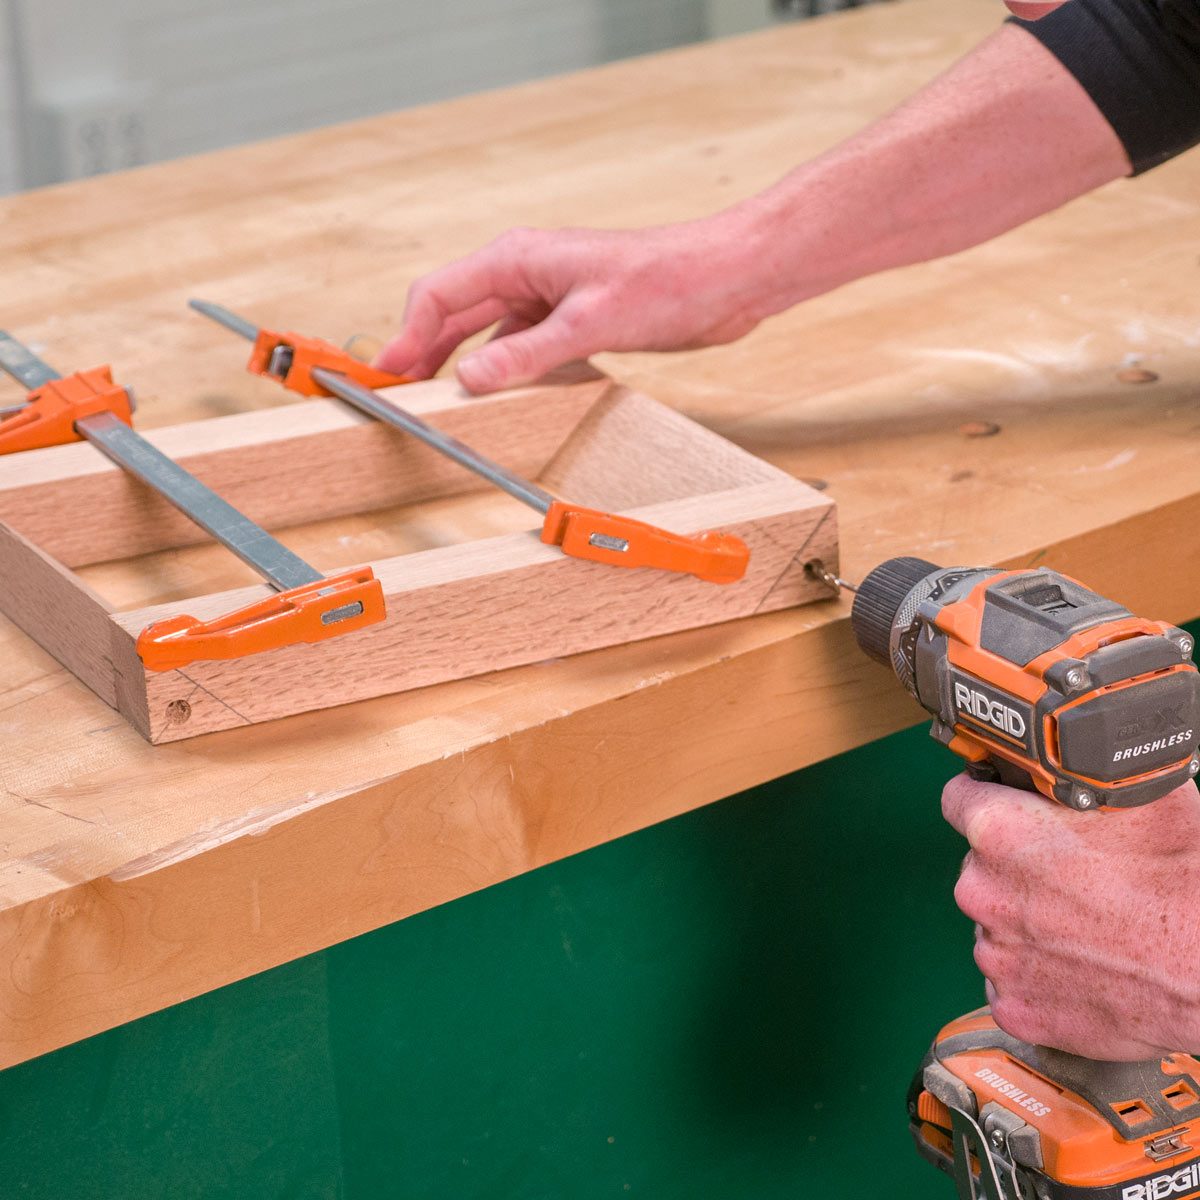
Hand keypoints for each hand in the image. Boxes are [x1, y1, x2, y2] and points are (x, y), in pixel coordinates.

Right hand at [374, 211, 780, 393]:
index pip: (438, 296)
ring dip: (460, 362)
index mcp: (517, 258)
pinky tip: (497, 393)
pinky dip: (502, 368)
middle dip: (423, 351)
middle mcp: (526, 272)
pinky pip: (520, 343)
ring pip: (485, 330)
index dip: (407, 337)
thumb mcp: (588, 322)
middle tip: (400, 393)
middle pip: (453, 313)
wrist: (723, 278)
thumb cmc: (666, 280)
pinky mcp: (572, 317)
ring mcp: (548, 294)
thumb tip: (471, 379)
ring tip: (437, 398)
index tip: (387, 375)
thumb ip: (526, 353)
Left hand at [943, 773, 1199, 1060]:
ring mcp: (996, 954)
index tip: (1011, 811)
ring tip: (1088, 927)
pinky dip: (1040, 977)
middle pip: (982, 868)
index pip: (960, 798)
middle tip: (1073, 878)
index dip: (991, 800)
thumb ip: (1077, 774)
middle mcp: (982, 891)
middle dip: (1018, 869)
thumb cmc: (1183, 877)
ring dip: (1029, 924)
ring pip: (999, 925)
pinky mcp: (1015, 1007)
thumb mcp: (1133, 792)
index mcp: (997, 829)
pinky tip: (1083, 967)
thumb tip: (1069, 758)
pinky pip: (1012, 982)